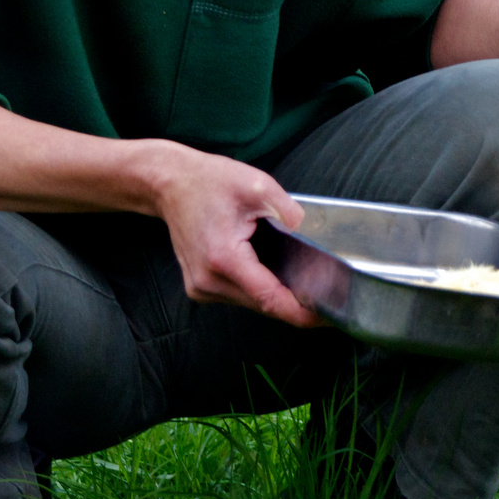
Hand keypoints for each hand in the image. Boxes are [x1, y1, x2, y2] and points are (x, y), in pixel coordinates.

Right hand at [151, 147, 321, 327]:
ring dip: (277, 296)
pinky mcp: (200, 287)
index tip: (328, 317)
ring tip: (304, 280)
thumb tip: (306, 230)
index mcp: (223, 258)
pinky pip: (240, 296)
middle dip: (297, 304)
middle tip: (329, 295)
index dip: (302, 312)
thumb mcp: (256, 185)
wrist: (169, 184)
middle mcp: (208, 281)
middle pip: (264, 305)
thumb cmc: (208, 182)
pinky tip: (274, 273)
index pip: (270, 299)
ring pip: (252, 303)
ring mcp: (201, 287)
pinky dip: (259, 289)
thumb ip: (286, 209)